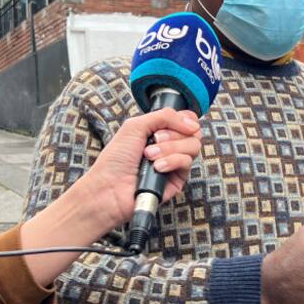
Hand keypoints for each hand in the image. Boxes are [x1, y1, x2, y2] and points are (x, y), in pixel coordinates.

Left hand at [80, 108, 202, 230]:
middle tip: (154, 140)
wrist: (109, 187)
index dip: (183, 120)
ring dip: (170, 148)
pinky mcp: (177, 180)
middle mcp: (171, 147)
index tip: (169, 124)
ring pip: (193, 146)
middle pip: (193, 132)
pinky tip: (157, 167)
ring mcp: (175, 163)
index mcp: (161, 132)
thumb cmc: (116, 158)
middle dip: (172, 134)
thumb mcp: (136, 125)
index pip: (187, 120)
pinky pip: (186, 163)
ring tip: (149, 156)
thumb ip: (165, 116)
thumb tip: (192, 122)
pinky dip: (172, 161)